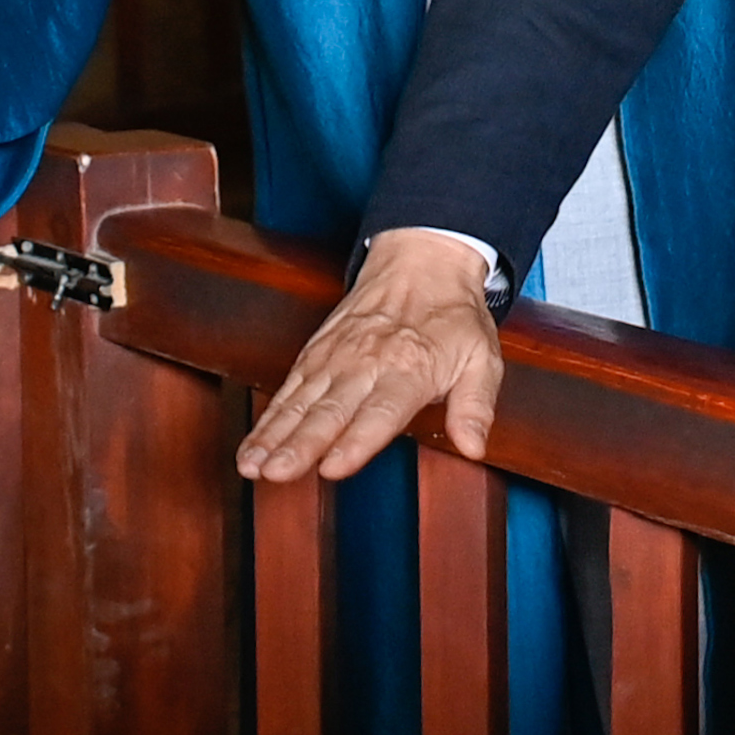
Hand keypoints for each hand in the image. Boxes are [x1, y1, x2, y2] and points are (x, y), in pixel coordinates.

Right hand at [236, 229, 504, 483]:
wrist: (421, 262)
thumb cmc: (452, 317)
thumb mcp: (482, 358)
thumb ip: (476, 406)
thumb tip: (475, 447)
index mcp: (410, 368)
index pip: (380, 411)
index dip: (356, 441)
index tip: (333, 467)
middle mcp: (367, 363)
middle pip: (330, 409)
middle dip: (301, 443)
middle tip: (277, 472)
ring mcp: (336, 357)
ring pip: (300, 401)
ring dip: (274, 435)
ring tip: (251, 466)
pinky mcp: (316, 353)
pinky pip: (288, 389)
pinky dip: (268, 418)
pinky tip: (251, 447)